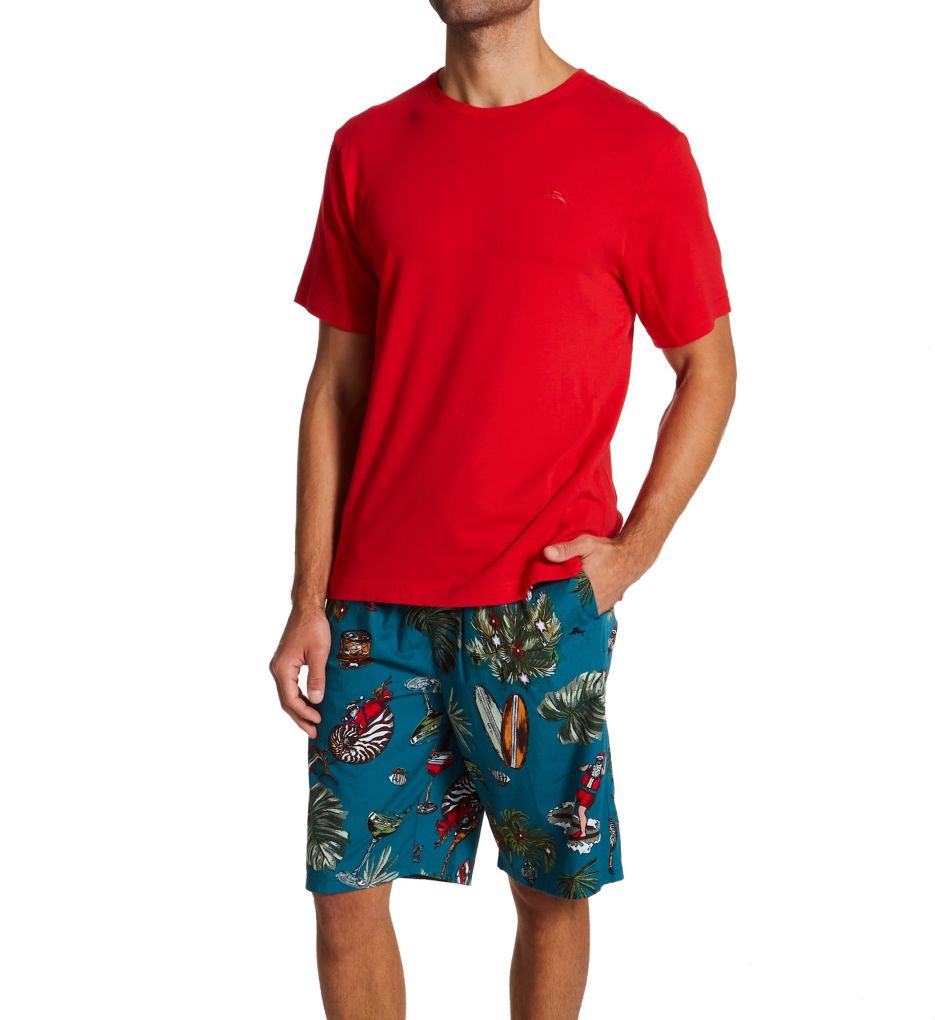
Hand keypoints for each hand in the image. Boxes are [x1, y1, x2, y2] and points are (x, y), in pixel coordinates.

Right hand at [269, 603, 330, 737]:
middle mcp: (277, 669)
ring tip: (312, 723)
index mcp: (282, 668)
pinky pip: (290, 687)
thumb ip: (317, 677)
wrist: (307, 609)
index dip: (304, 713)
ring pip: (287, 695)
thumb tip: (316, 701)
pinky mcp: (286, 663)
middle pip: (286, 701)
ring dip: (299, 709)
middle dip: (300, 717)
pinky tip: (309, 704)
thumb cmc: (314, 627)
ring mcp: (280, 666)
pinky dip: (299, 698)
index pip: (290, 699)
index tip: (318, 721)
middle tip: (314, 732)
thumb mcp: (319, 653)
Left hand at [543, 533, 653, 615]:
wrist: (632, 557)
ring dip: (569, 612)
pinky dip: (580, 612)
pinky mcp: (605, 606)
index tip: (536, 604)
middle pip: (568, 610)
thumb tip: (546, 553)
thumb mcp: (585, 544)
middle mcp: (591, 600)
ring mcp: (599, 605)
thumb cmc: (608, 551)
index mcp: (583, 587)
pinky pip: (589, 614)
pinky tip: (573, 607)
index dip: (547, 602)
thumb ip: (566, 549)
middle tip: (542, 609)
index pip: (560, 601)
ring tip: (557, 609)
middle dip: (556, 609)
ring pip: (579, 614)